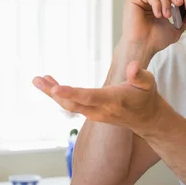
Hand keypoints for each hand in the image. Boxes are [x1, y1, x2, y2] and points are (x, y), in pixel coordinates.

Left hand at [32, 61, 167, 134]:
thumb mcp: (149, 83)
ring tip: (38, 80)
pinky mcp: (91, 113)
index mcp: (113, 100)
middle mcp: (100, 110)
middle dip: (53, 92)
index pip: (89, 97)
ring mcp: (94, 114)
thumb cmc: (147, 96)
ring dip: (52, 93)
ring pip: (69, 105)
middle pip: (72, 103)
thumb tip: (132, 66)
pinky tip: (51, 85)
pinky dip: (60, 95)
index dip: (72, 92)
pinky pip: (72, 105)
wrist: (146, 119)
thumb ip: (140, 75)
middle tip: (37, 80)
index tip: (56, 88)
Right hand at [121, 0, 185, 57]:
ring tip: (166, 16)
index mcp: (159, 6)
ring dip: (166, 3)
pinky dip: (157, 4)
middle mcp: (150, 1)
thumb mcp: (175, 30)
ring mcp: (142, 0)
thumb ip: (183, 20)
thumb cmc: (155, 41)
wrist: (143, 48)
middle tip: (179, 3)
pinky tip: (158, 15)